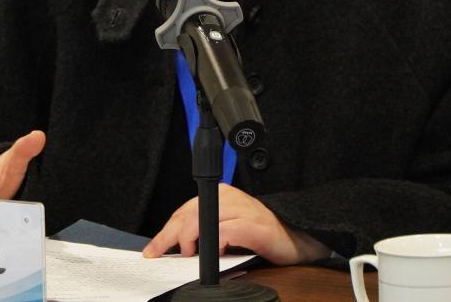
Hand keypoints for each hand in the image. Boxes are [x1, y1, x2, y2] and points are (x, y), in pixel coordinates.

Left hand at [142, 183, 330, 264]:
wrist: (296, 240)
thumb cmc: (261, 236)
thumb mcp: (227, 229)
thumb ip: (206, 230)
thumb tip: (178, 247)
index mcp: (220, 195)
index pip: (183, 211)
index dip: (166, 232)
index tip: (153, 250)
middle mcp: (228, 197)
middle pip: (187, 215)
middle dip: (169, 238)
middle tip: (160, 255)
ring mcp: (241, 209)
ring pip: (201, 221)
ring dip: (190, 241)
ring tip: (190, 255)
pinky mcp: (253, 224)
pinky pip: (224, 231)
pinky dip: (215, 243)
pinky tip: (216, 252)